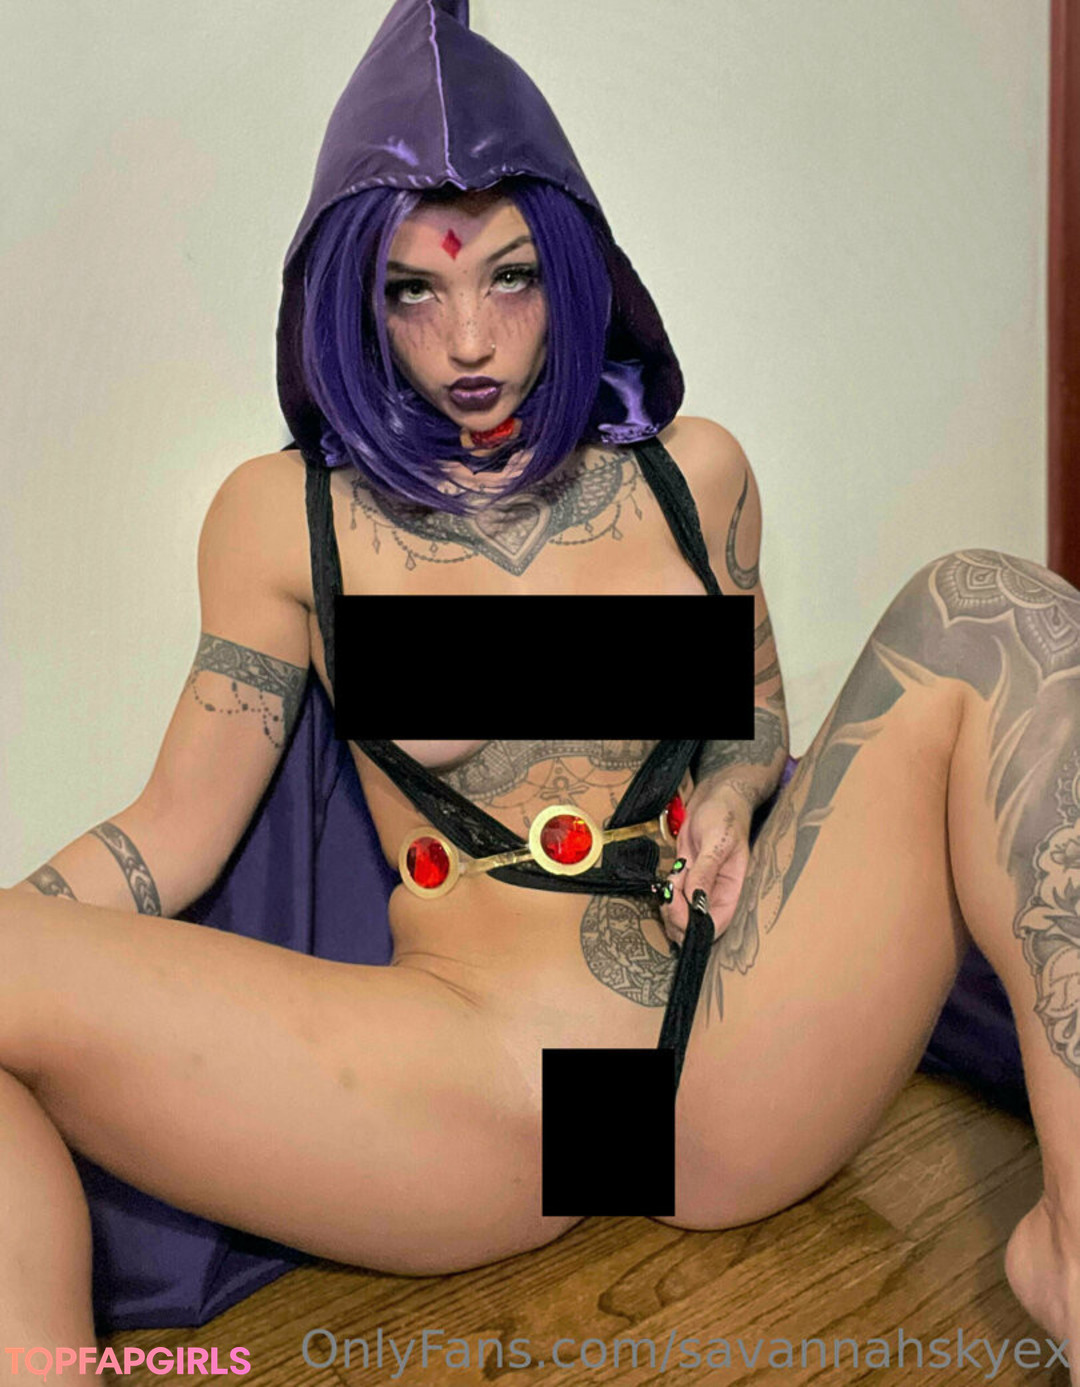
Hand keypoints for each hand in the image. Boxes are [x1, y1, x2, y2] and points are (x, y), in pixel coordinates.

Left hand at [659, 780, 752, 946]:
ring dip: (669, 904)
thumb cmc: (725, 815)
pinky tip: (672, 874)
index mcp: (732, 890)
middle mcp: (716, 893)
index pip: (716, 924)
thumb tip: (696, 899)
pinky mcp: (686, 877)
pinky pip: (673, 896)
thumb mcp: (717, 841)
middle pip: (695, 926)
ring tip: (674, 878)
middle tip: (668, 894)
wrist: (716, 796)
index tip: (678, 909)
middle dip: (676, 917)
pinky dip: (666, 892)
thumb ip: (706, 871)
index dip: (696, 926)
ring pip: (680, 914)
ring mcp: (699, 886)